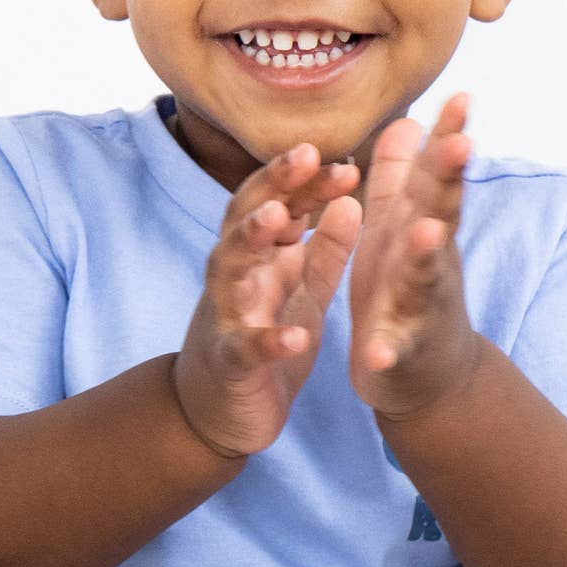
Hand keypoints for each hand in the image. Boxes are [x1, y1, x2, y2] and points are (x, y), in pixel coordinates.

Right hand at [172, 144, 361, 459]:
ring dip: (251, 240)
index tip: (345, 159)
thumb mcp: (301, 291)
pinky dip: (268, 341)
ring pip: (228, 266)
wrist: (217, 412)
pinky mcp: (229, 362)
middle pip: (247, 217)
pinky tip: (294, 337)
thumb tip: (349, 199)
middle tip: (308, 155)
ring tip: (279, 221)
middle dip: (275, 185)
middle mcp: (234, 275)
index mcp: (258, 256)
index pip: (278, 202)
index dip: (307, 179)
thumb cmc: (261, 338)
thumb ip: (324, 250)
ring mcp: (225, 315)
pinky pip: (244, 347)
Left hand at [350, 92, 484, 421]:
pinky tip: (377, 351)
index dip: (449, 137)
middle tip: (462, 144)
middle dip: (451, 181)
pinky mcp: (398, 353)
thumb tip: (409, 119)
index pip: (439, 176)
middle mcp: (430, 263)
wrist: (427, 377)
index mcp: (422, 228)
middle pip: (442, 216)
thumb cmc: (408, 292)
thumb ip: (403, 178)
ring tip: (426, 233)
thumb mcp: (402, 230)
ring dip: (425, 257)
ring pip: (423, 280)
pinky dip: (386, 350)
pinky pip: (392, 350)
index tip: (461, 95)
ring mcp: (418, 308)